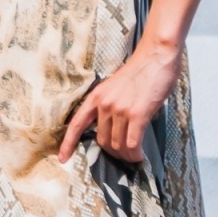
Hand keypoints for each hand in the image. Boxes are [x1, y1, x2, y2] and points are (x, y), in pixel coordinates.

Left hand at [58, 38, 182, 163]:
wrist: (155, 57)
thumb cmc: (139, 73)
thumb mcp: (115, 88)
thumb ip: (109, 105)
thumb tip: (112, 129)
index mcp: (96, 97)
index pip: (76, 124)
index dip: (68, 143)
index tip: (62, 159)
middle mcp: (104, 104)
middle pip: (102, 141)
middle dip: (113, 153)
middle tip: (125, 156)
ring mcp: (120, 109)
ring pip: (117, 145)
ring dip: (126, 156)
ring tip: (134, 157)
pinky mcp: (137, 114)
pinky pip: (132, 143)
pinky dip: (135, 154)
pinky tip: (140, 156)